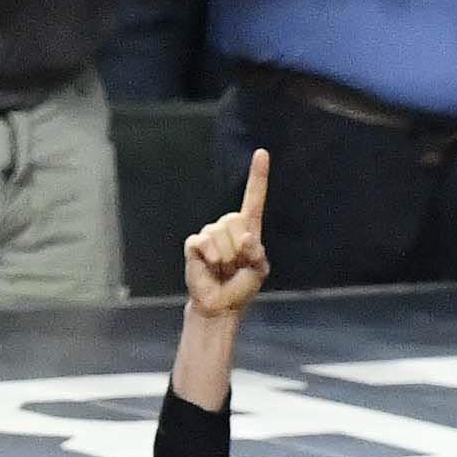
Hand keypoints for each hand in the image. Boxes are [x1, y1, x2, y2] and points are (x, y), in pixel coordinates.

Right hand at [184, 148, 269, 313]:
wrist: (220, 303)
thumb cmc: (242, 285)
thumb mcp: (259, 270)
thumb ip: (256, 254)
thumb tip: (245, 239)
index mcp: (248, 228)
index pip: (254, 198)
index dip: (258, 176)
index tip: (262, 153)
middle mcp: (228, 226)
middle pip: (235, 221)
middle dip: (238, 248)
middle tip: (235, 265)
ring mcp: (210, 233)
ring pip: (220, 235)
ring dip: (225, 258)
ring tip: (223, 269)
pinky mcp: (194, 244)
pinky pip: (203, 243)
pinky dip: (209, 257)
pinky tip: (209, 266)